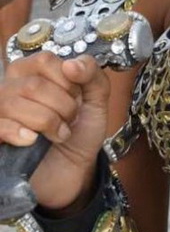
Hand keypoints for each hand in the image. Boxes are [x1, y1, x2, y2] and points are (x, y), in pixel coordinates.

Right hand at [0, 53, 109, 209]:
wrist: (73, 171)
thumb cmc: (80, 130)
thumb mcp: (97, 98)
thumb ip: (91, 73)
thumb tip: (71, 64)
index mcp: (34, 71)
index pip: (44, 60)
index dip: (67, 81)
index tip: (77, 98)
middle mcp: (12, 86)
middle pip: (32, 85)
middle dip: (61, 106)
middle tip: (69, 120)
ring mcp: (1, 111)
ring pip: (14, 103)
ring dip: (45, 121)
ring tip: (58, 134)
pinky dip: (19, 132)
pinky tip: (32, 140)